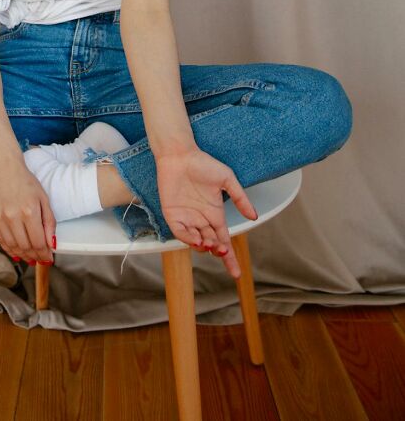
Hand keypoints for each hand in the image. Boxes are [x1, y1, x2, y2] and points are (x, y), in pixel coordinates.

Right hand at [0, 159, 55, 264]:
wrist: (3, 167)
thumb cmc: (26, 181)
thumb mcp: (43, 198)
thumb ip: (49, 222)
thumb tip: (51, 244)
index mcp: (29, 211)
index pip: (37, 242)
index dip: (44, 254)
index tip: (49, 259)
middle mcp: (12, 216)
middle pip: (25, 247)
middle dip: (34, 256)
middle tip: (40, 260)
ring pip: (11, 246)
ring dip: (22, 255)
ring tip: (29, 258)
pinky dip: (9, 249)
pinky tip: (16, 252)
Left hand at [155, 144, 257, 278]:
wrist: (180, 153)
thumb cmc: (203, 163)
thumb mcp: (227, 179)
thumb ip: (240, 198)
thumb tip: (254, 217)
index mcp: (215, 213)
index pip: (224, 240)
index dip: (230, 257)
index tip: (237, 274)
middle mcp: (201, 219)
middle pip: (211, 243)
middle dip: (216, 250)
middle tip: (220, 249)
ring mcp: (186, 217)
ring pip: (197, 241)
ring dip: (204, 246)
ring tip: (209, 243)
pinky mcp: (172, 214)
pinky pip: (180, 232)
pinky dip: (188, 238)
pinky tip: (197, 238)